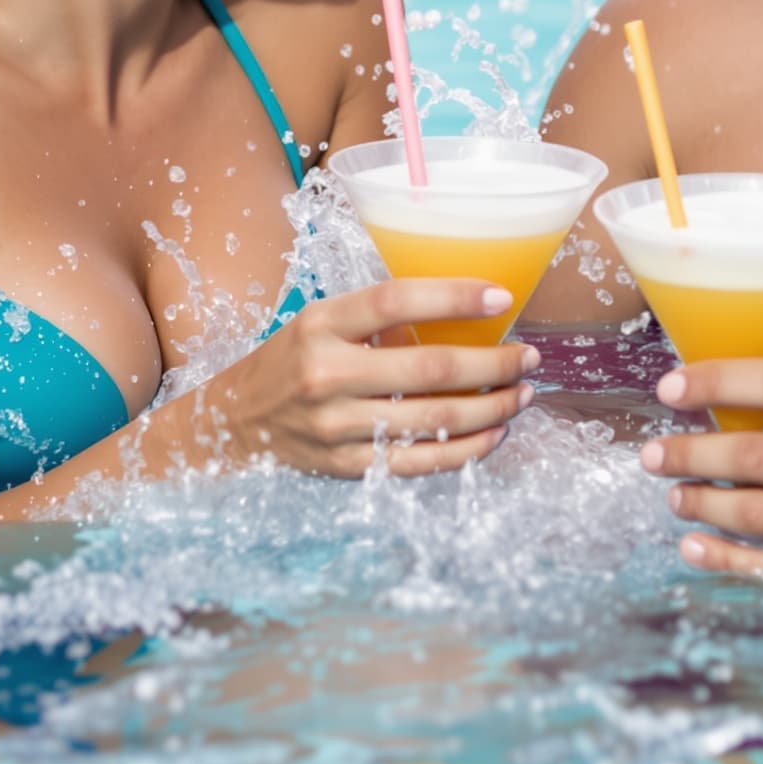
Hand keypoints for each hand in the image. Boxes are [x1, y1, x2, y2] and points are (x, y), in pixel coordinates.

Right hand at [184, 281, 538, 477]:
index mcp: (321, 324)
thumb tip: (465, 314)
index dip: (455, 296)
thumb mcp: (321, 322)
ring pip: (436, 420)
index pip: (396, 300)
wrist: (233, 424)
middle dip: (495, 364)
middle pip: (431, 368)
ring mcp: (337, 427)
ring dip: (493, 407)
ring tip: (523, 394)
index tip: (503, 298)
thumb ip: (378, 319)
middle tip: (529, 356)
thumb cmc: (291, 361)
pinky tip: (494, 432)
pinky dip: (468, 449)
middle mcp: (327, 374)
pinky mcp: (348, 467)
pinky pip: (422, 462)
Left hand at [640, 360, 762, 579]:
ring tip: (673, 492)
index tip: (670, 387)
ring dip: (702, 502)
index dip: (717, 381)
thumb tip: (742, 411)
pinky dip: (728, 559)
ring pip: (758, 514)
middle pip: (757, 454)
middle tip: (650, 451)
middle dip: (690, 452)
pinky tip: (696, 546)